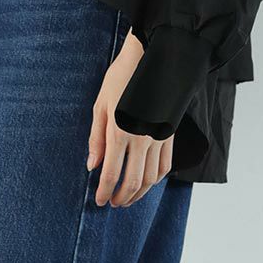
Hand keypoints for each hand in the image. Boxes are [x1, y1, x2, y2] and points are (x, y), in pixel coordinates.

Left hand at [87, 30, 173, 205]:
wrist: (152, 59)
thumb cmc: (121, 78)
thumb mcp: (100, 106)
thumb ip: (96, 139)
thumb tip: (92, 166)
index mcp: (120, 132)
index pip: (111, 174)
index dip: (104, 192)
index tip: (99, 201)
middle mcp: (141, 139)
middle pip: (133, 181)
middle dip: (121, 197)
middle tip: (112, 203)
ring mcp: (159, 137)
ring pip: (152, 178)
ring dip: (139, 193)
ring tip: (128, 197)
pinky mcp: (170, 134)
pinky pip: (166, 165)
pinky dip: (156, 179)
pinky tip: (147, 182)